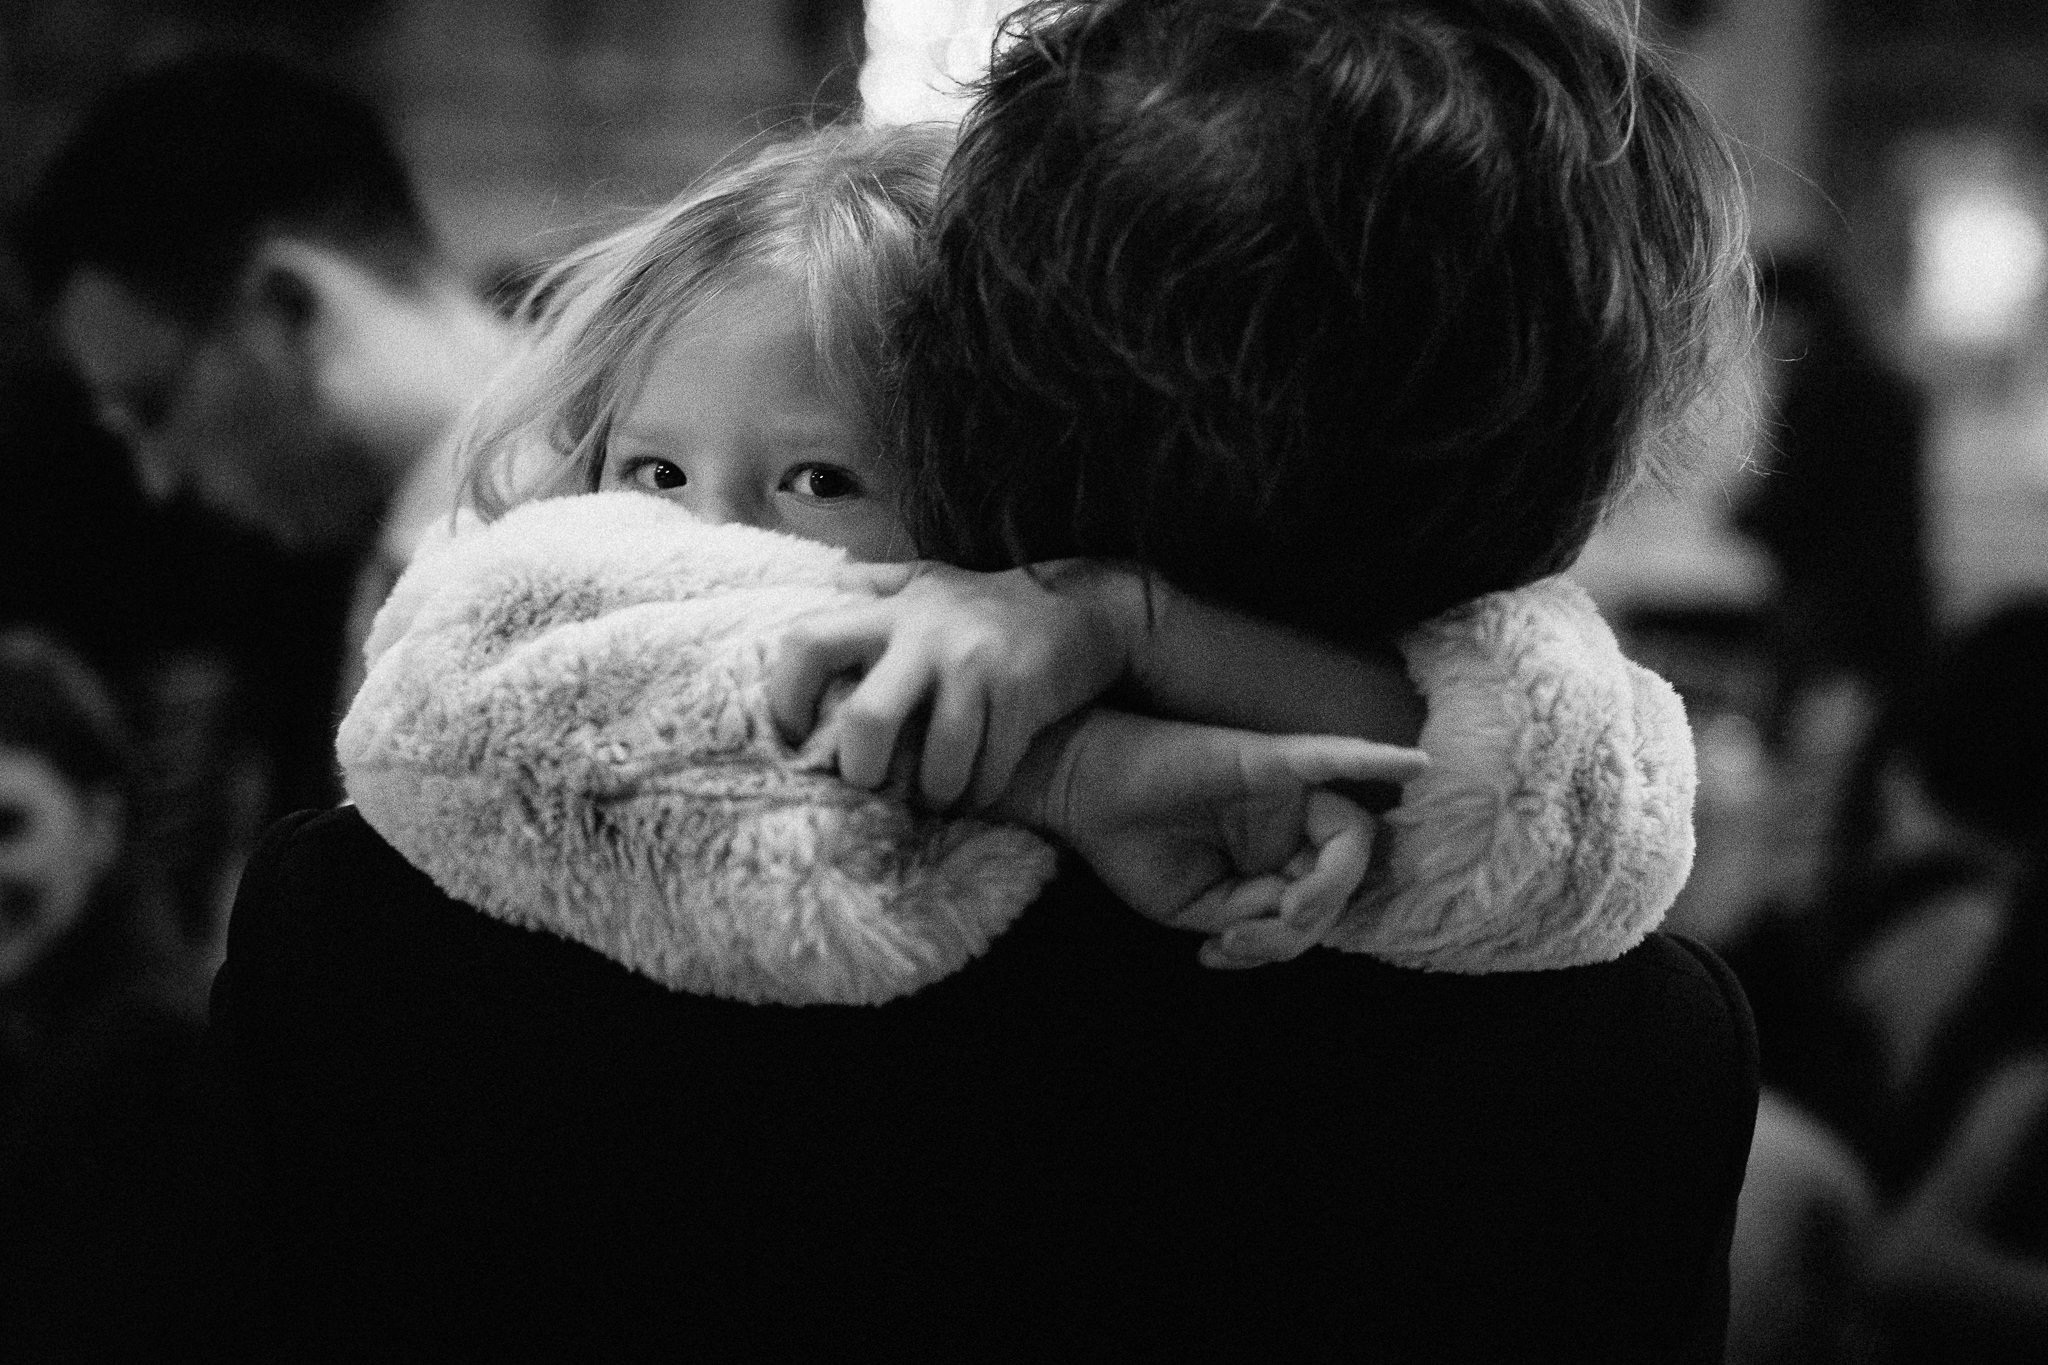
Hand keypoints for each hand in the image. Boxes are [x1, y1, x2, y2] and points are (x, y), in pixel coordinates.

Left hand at [766, 560, 1146, 810]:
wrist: (1087, 609)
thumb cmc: (992, 606)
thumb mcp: (931, 580)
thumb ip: (878, 583)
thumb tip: (828, 579)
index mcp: (893, 610)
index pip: (810, 642)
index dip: (786, 696)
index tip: (795, 736)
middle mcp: (928, 634)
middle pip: (868, 721)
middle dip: (863, 771)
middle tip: (871, 785)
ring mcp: (977, 664)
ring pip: (936, 763)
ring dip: (933, 796)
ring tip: (935, 798)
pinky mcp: (1022, 695)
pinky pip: (987, 770)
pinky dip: (976, 794)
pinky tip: (974, 792)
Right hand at [1011, 709, 1426, 966]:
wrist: (1081, 797)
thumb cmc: (1135, 848)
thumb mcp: (1199, 909)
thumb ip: (1258, 920)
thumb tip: (1296, 919)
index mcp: (1278, 858)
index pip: (1323, 905)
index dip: (1289, 941)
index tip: (1225, 953)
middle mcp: (1293, 823)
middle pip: (1344, 880)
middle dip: (1303, 926)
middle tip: (1241, 938)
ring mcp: (1288, 791)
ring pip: (1349, 842)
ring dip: (1322, 892)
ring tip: (1269, 913)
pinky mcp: (1270, 760)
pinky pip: (1336, 758)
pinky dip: (1378, 759)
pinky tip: (1417, 766)